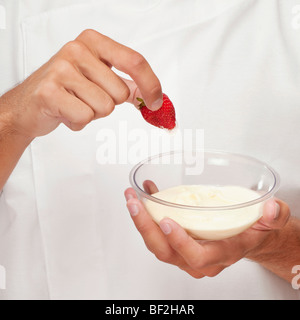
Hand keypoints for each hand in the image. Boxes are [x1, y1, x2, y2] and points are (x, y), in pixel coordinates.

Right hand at [0, 29, 161, 137]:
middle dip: (108, 104)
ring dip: (92, 114)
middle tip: (86, 98)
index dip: (150, 85)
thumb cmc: (67, 89)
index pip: (135, 62)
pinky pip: (84, 117)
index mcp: (93, 42)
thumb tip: (153, 98)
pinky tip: (64, 112)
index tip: (155, 102)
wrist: (30, 104)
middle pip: (120, 93)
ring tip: (74, 104)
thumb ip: (128, 85)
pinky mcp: (50, 91)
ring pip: (105, 107)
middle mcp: (77, 50)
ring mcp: (61, 69)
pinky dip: (77, 122)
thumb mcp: (100, 79)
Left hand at [124, 186, 289, 278]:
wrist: (246, 237)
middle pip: (166, 252)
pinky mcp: (177, 243)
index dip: (180, 242)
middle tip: (134, 203)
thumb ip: (274, 216)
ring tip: (133, 196)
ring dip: (141, 221)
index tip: (167, 221)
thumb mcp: (271, 222)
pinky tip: (147, 193)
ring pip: (157, 244)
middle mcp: (200, 258)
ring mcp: (185, 253)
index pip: (197, 256)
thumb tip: (270, 208)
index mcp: (222, 253)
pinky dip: (148, 214)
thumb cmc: (253, 231)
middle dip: (146, 228)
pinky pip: (157, 233)